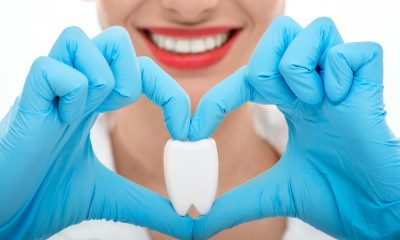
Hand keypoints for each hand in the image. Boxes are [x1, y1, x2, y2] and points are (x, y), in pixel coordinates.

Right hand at [0, 27, 191, 238]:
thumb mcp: (112, 198)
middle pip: (116, 41)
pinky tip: (59, 121)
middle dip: (144, 78)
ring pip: (88, 42)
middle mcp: (75, 91)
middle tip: (141, 122)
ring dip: (103, 83)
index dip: (171, 93)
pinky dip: (71, 94)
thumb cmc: (46, 198)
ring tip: (81, 118)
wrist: (3, 218)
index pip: (141, 71)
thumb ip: (151, 205)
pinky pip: (57, 70)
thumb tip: (192, 220)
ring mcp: (50, 92)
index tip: (185, 131)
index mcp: (95, 106)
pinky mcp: (27, 102)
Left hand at [190, 16, 399, 238]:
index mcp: (292, 104)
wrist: (378, 216)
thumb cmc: (336, 198)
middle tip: (274, 100)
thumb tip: (198, 224)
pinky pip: (351, 51)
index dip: (216, 99)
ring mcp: (343, 82)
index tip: (194, 132)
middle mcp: (316, 86)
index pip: (247, 79)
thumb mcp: (274, 193)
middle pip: (281, 32)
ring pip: (313, 29)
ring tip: (311, 101)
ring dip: (297, 66)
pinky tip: (339, 101)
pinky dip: (337, 72)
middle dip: (263, 64)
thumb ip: (236, 202)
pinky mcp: (371, 85)